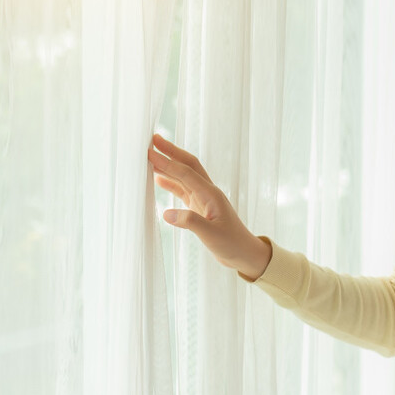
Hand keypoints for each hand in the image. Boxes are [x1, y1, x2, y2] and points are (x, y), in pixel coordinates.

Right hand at [147, 134, 271, 279]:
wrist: (244, 254)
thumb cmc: (232, 244)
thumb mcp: (211, 235)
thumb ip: (190, 222)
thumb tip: (167, 213)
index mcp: (210, 194)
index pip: (185, 173)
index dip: (167, 162)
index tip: (150, 152)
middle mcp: (207, 192)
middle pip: (187, 165)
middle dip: (171, 152)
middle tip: (153, 140)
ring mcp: (204, 199)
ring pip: (184, 176)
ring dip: (169, 166)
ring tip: (151, 157)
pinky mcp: (200, 207)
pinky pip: (183, 190)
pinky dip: (171, 183)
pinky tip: (159, 180)